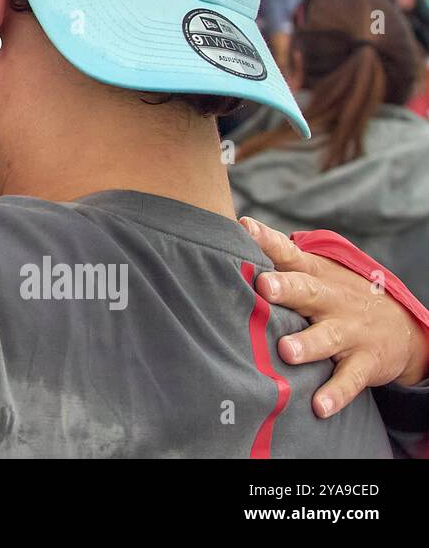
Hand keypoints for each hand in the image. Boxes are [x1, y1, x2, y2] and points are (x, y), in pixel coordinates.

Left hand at [242, 217, 428, 417]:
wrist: (400, 326)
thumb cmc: (335, 295)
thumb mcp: (314, 273)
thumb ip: (276, 255)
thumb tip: (233, 230)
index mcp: (315, 275)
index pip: (288, 253)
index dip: (267, 240)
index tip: (244, 228)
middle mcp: (331, 299)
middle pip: (308, 291)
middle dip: (286, 289)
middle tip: (264, 287)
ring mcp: (350, 331)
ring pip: (327, 337)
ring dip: (307, 344)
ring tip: (287, 351)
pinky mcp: (365, 362)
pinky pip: (349, 380)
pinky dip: (335, 394)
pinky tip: (319, 406)